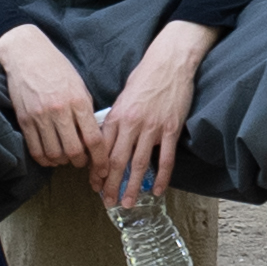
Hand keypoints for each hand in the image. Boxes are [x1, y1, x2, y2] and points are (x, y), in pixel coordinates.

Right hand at [0, 22, 102, 167]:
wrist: (27, 55)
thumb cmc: (57, 68)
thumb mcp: (80, 86)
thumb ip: (86, 111)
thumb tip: (93, 137)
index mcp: (78, 101)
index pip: (93, 139)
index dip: (100, 159)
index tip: (103, 168)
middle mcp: (59, 111)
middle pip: (74, 151)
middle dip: (81, 162)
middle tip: (82, 161)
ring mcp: (40, 116)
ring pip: (54, 153)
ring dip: (62, 162)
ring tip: (66, 158)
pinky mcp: (25, 120)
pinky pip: (35, 149)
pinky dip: (45, 159)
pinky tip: (50, 157)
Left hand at [95, 19, 215, 205]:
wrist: (169, 62)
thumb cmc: (145, 77)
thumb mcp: (122, 97)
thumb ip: (115, 120)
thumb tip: (107, 140)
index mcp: (117, 117)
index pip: (103, 151)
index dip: (97, 171)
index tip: (95, 186)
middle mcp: (132, 125)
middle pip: (117, 162)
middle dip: (110, 185)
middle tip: (107, 202)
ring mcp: (152, 128)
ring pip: (139, 164)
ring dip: (132, 186)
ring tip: (127, 203)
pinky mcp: (171, 128)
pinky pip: (165, 158)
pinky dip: (161, 177)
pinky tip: (157, 190)